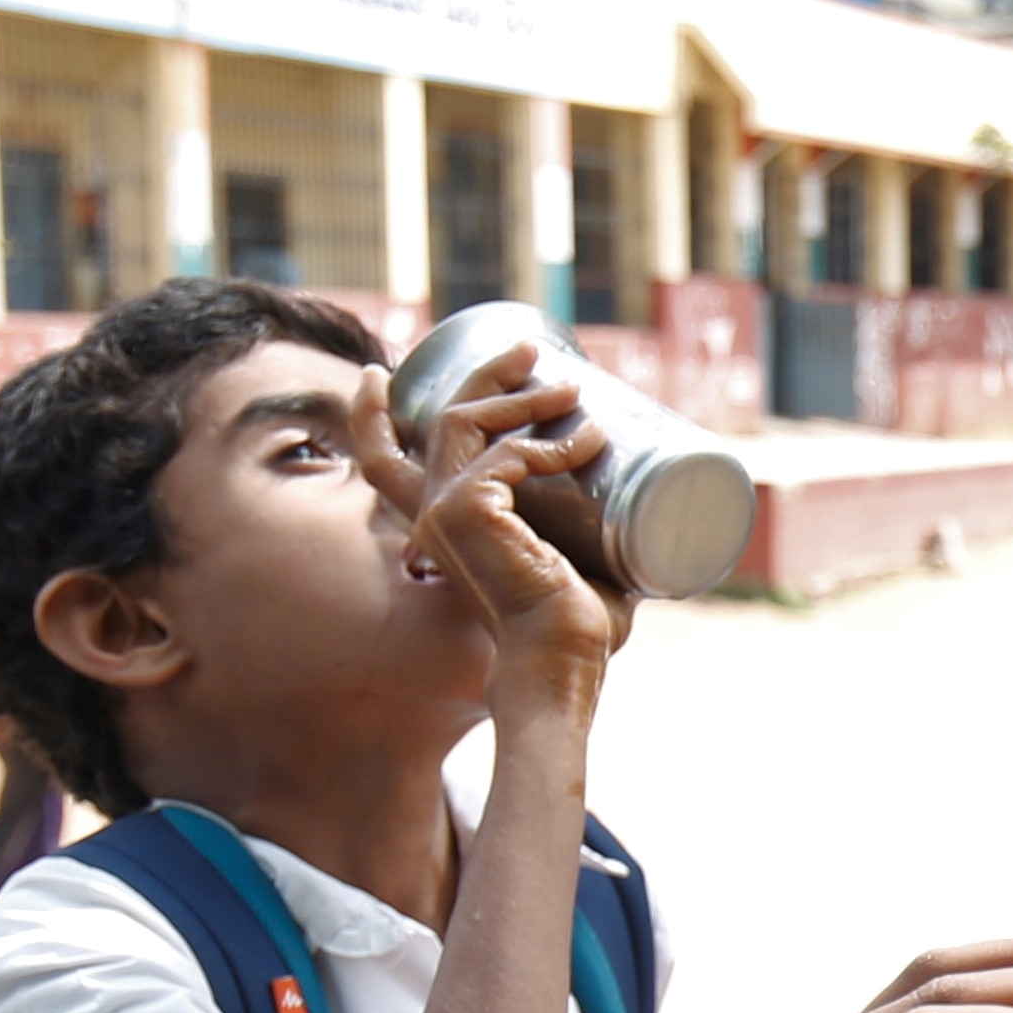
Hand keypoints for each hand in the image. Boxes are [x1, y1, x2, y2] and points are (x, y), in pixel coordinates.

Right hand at [357, 346, 630, 730]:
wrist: (562, 662)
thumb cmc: (574, 626)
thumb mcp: (574, 559)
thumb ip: (586, 531)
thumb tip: (640, 499)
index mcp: (442, 526)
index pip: (385, 462)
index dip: (373, 415)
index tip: (379, 373)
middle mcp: (431, 518)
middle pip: (436, 421)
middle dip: (482, 375)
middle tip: (528, 351)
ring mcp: (444, 514)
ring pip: (466, 422)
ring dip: (519, 394)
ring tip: (572, 387)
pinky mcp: (467, 513)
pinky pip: (510, 456)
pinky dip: (553, 444)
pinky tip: (590, 441)